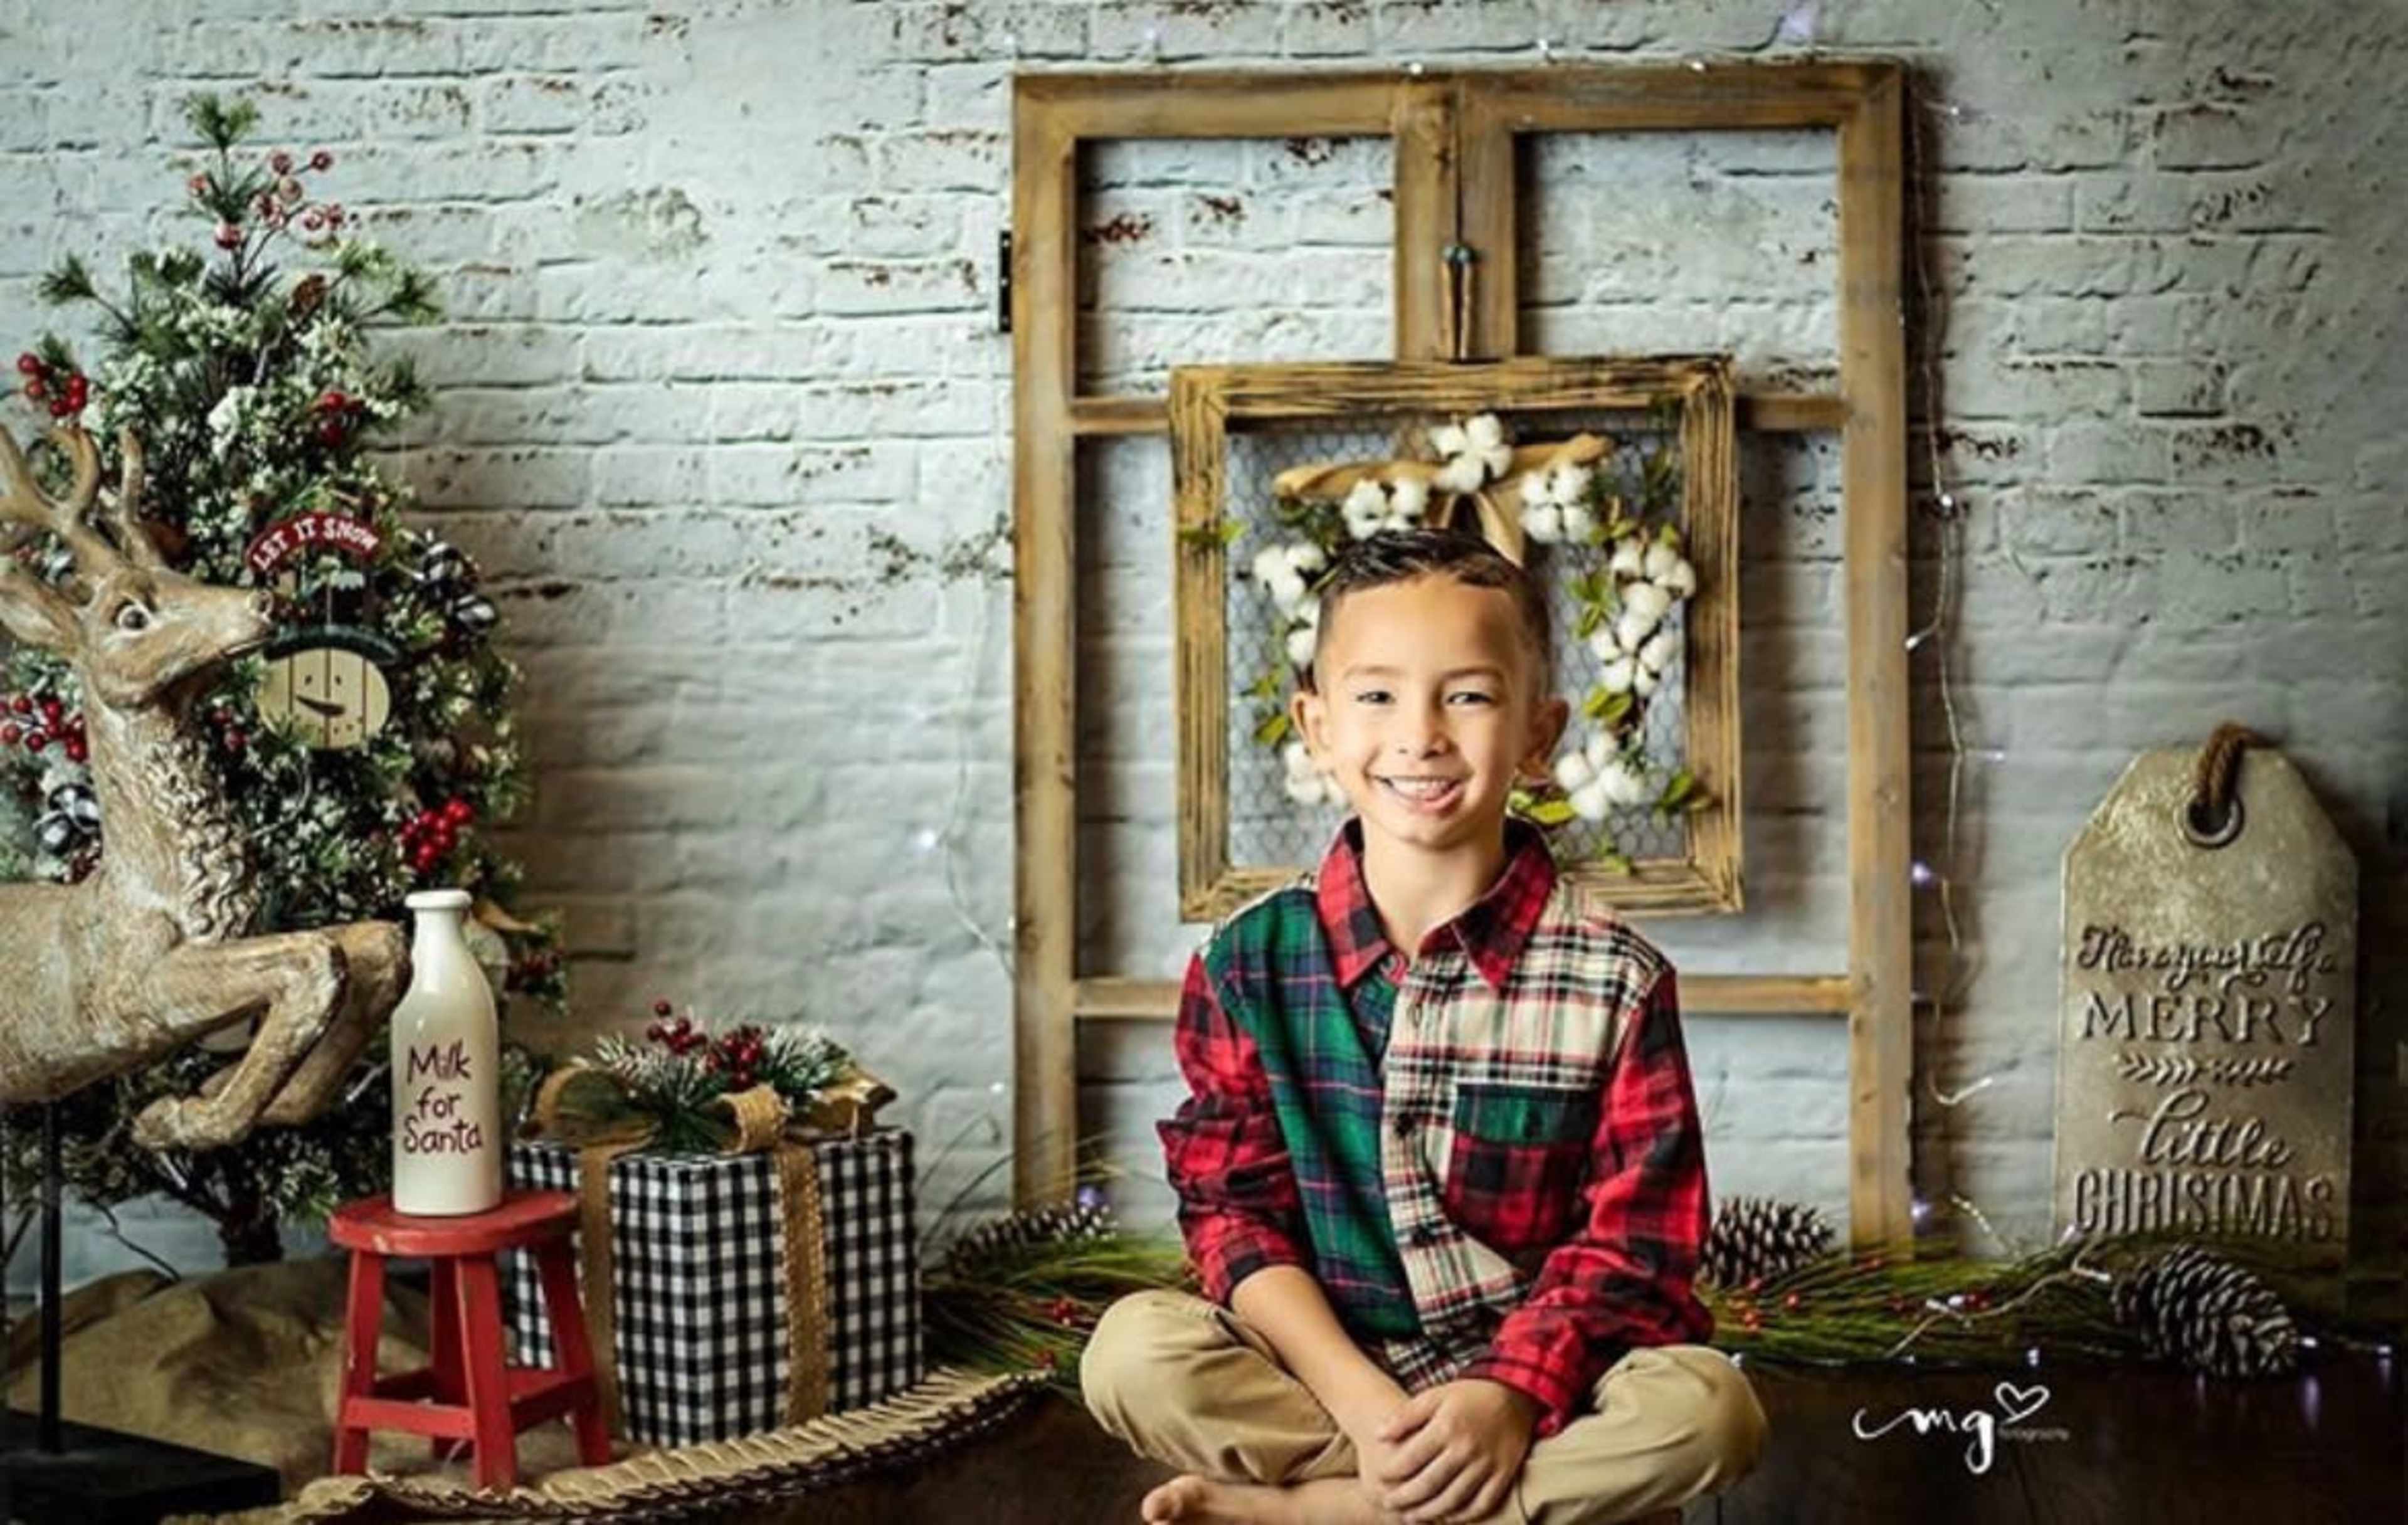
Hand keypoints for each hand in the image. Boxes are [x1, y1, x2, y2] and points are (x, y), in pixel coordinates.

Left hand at [1363, 1378, 1538, 1522]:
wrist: (1514, 1395)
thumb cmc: (1467, 1396)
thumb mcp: (1434, 1396)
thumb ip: (1405, 1416)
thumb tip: (1378, 1435)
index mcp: (1446, 1427)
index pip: (1411, 1458)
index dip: (1392, 1472)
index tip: (1380, 1477)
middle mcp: (1466, 1449)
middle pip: (1429, 1484)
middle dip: (1405, 1498)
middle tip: (1389, 1503)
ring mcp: (1487, 1465)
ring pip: (1453, 1499)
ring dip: (1429, 1512)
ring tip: (1411, 1515)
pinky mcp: (1504, 1475)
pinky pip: (1482, 1504)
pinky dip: (1463, 1515)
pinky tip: (1447, 1516)